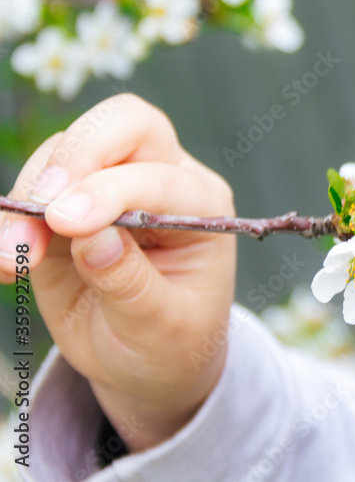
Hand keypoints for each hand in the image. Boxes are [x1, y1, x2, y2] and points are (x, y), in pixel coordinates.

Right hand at [0, 93, 236, 451]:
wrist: (148, 363)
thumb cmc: (172, 341)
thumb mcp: (163, 326)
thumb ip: (130, 283)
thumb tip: (91, 238)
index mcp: (203, 207)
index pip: (160, 175)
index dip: (112, 190)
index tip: (65, 222)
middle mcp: (162, 181)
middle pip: (126, 123)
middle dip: (77, 154)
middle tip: (42, 208)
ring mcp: (113, 185)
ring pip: (65, 151)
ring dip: (29, 198)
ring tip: (13, 257)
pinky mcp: (66, 206)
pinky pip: (31, 190)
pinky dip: (10, 219)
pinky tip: (6, 266)